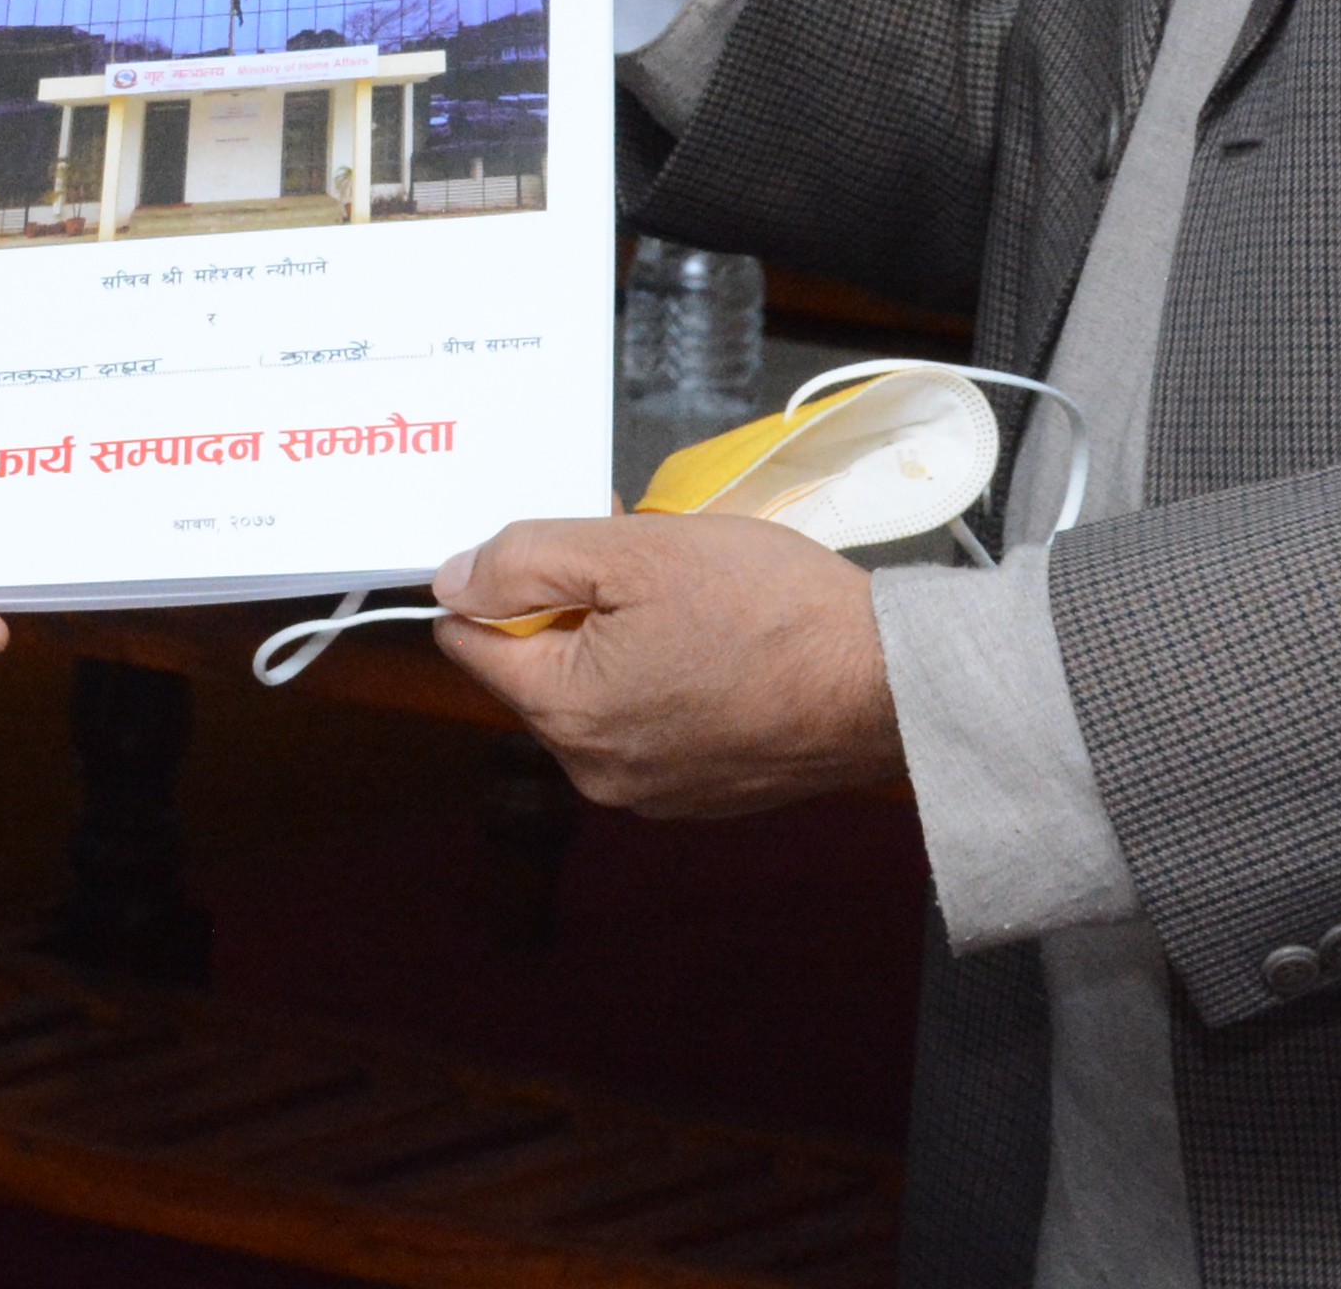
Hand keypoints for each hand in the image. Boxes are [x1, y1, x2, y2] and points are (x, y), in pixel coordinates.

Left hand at [429, 511, 900, 816]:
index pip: (469, 641)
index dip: (498, 580)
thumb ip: (527, 561)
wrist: (889, 684)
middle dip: (569, 608)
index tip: (554, 547)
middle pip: (533, 670)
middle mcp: (596, 772)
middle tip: (638, 560)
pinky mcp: (701, 793)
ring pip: (593, 695)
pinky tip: (717, 645)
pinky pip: (648, 724)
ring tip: (688, 599)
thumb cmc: (771, 610)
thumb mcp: (634, 551)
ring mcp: (652, 792)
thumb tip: (452, 580)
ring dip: (617, 642)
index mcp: (565, 714)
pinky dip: (663, 681)